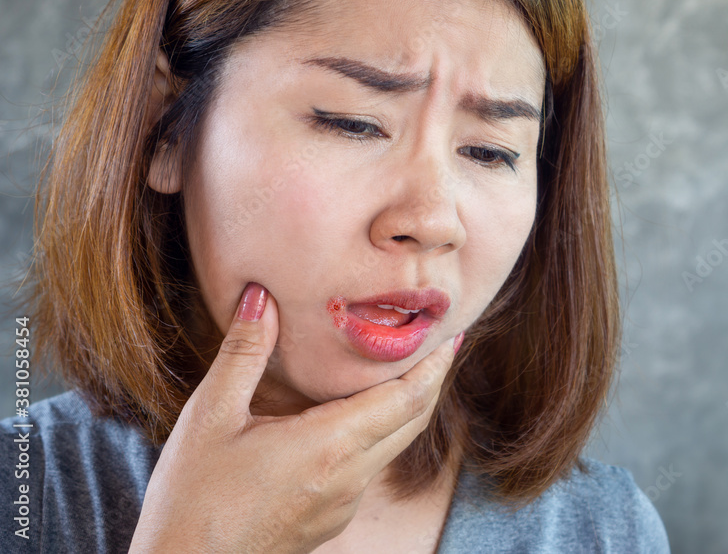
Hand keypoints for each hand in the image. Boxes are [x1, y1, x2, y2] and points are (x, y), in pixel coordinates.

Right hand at [128, 282, 457, 553]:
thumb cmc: (191, 498)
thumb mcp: (211, 416)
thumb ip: (244, 351)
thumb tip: (261, 296)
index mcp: (330, 445)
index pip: (408, 398)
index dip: (435, 363)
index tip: (450, 333)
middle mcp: (350, 477)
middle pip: (413, 420)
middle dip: (432, 378)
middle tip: (439, 340)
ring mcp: (345, 502)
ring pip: (394, 444)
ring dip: (407, 405)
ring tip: (404, 367)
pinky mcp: (332, 517)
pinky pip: (370, 465)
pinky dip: (381, 430)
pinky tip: (357, 413)